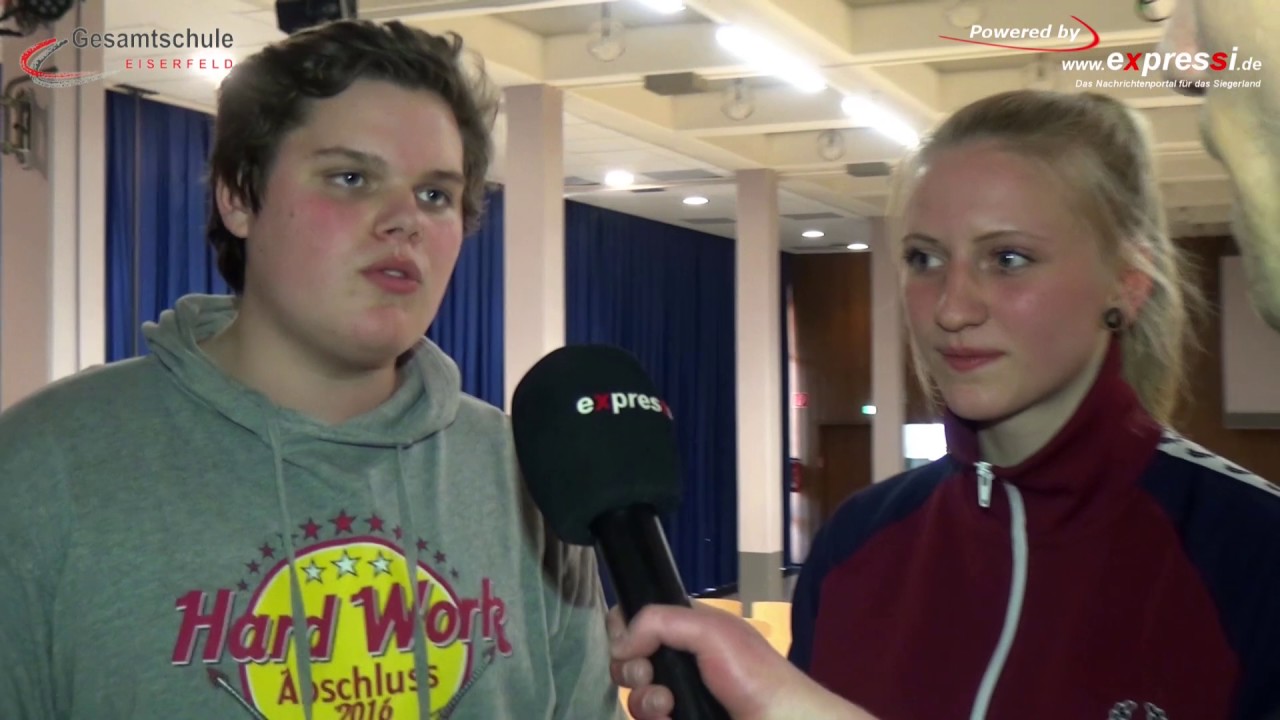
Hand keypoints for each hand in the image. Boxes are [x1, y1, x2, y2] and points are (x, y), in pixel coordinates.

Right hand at [608, 603, 878, 719]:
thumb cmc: (752, 673)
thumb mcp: (710, 631)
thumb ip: (659, 623)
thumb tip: (619, 645)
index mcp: (685, 630)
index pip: (637, 619)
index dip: (623, 628)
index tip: (626, 640)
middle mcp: (677, 662)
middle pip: (626, 661)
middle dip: (630, 668)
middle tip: (649, 674)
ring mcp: (677, 697)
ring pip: (634, 696)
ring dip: (644, 699)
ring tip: (668, 704)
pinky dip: (653, 719)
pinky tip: (671, 718)